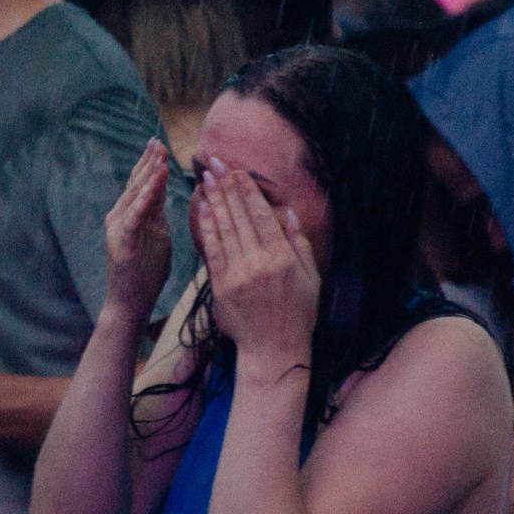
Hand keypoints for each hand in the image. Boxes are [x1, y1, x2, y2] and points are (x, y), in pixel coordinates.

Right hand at [101, 140, 174, 328]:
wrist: (131, 304)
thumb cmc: (146, 275)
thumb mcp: (158, 237)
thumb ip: (158, 215)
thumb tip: (164, 192)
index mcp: (130, 216)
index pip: (143, 185)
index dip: (151, 164)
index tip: (160, 145)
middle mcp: (119, 217)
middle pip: (137, 184)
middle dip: (149, 162)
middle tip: (159, 141)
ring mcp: (118, 228)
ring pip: (136, 194)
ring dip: (149, 173)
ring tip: (160, 154)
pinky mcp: (121, 240)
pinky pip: (136, 213)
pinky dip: (146, 195)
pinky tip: (156, 180)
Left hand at [194, 161, 318, 379]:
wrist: (274, 351)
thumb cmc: (298, 315)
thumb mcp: (310, 279)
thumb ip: (299, 244)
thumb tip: (289, 213)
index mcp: (283, 259)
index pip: (262, 215)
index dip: (247, 191)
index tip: (237, 171)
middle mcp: (259, 264)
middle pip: (240, 217)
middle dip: (225, 187)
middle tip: (214, 163)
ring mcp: (238, 275)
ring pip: (224, 229)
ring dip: (213, 200)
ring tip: (205, 178)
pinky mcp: (221, 287)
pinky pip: (212, 251)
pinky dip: (207, 228)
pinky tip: (203, 209)